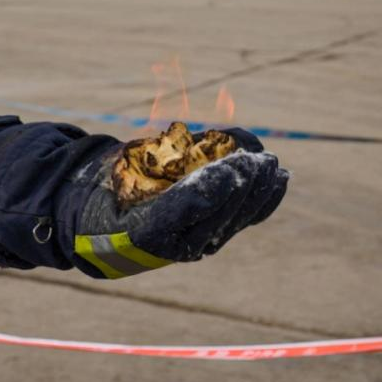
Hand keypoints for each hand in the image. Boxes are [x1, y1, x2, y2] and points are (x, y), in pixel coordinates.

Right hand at [72, 129, 287, 275]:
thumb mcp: (120, 170)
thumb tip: (195, 137)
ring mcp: (197, 243)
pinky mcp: (212, 236)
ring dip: (257, 190)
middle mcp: (175, 243)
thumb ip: (153, 153)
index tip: (233, 162)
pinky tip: (278, 179)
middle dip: (242, 183)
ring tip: (271, 164)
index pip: (188, 206)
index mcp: (144, 230)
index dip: (215, 183)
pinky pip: (243, 220)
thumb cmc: (108, 191)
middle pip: (219, 213)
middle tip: (260, 159)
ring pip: (236, 217)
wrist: (103, 226)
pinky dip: (263, 199)